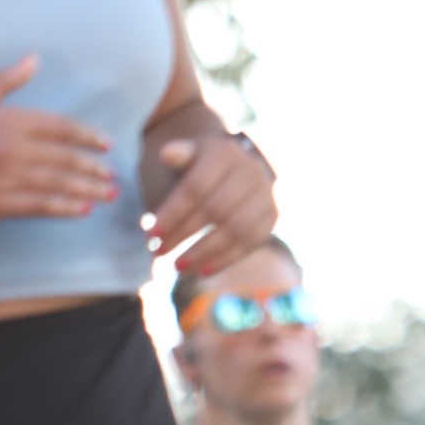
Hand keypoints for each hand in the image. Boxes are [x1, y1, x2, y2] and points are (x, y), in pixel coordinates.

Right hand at [0, 58, 115, 224]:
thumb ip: (5, 80)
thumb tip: (34, 58)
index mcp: (7, 120)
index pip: (59, 126)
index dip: (87, 135)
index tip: (106, 143)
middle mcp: (11, 149)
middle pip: (65, 157)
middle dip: (93, 167)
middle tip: (114, 175)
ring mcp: (6, 178)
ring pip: (58, 183)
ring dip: (88, 189)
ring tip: (109, 194)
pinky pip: (40, 206)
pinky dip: (65, 208)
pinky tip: (83, 209)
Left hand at [142, 125, 277, 272]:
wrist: (238, 169)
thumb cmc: (204, 166)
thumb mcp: (189, 155)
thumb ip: (179, 155)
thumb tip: (166, 154)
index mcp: (225, 153)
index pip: (195, 188)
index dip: (173, 213)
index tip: (152, 234)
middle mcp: (251, 171)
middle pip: (214, 210)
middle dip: (184, 234)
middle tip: (159, 252)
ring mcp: (265, 195)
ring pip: (233, 231)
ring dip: (204, 253)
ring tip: (178, 267)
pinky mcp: (272, 216)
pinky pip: (248, 244)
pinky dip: (224, 260)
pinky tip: (202, 271)